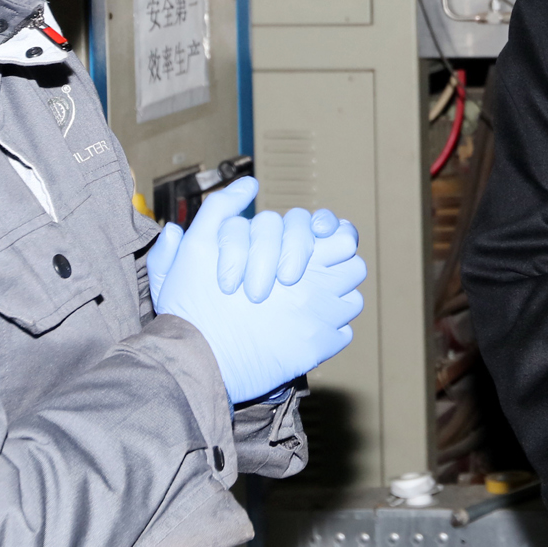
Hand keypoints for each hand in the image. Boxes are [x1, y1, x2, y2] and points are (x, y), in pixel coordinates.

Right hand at [149, 179, 367, 402]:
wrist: (195, 361)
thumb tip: (249, 185)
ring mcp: (320, 322)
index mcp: (295, 258)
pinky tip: (301, 328)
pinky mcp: (317, 352)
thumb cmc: (193, 305)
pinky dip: (328, 329)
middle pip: (354, 267)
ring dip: (334, 297)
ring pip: (351, 301)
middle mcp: (317, 289)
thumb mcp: (197, 245)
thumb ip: (222, 208)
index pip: (344, 237)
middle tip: (310, 272)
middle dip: (336, 265)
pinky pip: (342, 333)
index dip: (333, 236)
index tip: (319, 242)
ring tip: (305, 300)